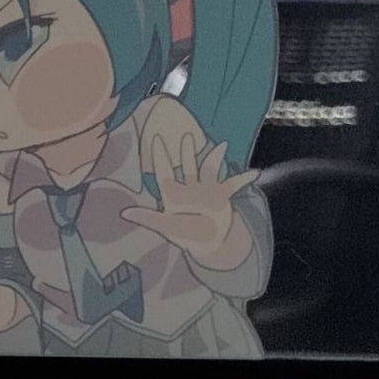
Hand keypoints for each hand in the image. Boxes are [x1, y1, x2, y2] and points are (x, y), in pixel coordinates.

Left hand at [122, 133, 260, 266]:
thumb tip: (125, 213)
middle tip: (186, 134)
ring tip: (221, 145)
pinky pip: (233, 185)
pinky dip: (243, 179)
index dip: (160, 156)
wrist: (208, 244)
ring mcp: (206, 190)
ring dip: (214, 158)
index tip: (157, 138)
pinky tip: (254, 173)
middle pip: (187, 165)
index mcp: (173, 194)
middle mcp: (189, 188)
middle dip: (186, 151)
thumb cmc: (184, 234)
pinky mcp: (222, 196)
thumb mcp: (165, 226)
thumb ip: (148, 218)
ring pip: (209, 169)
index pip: (164, 171)